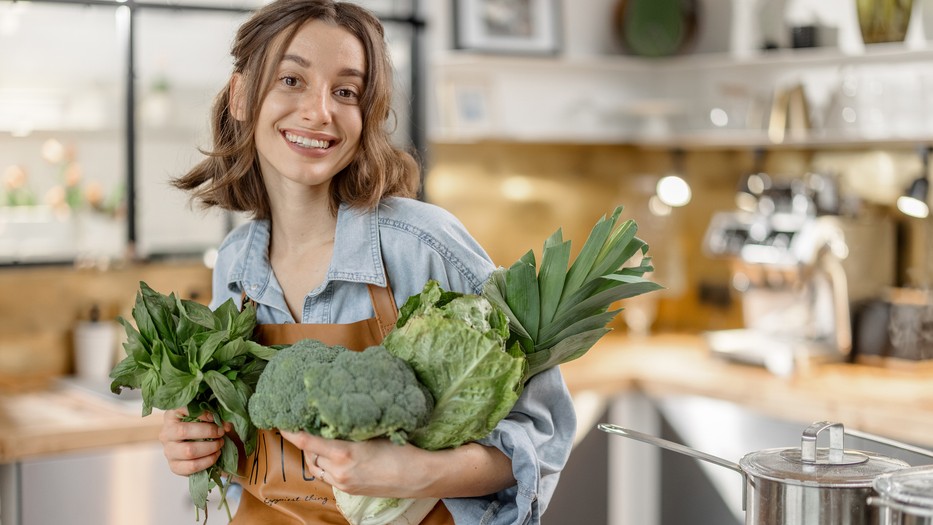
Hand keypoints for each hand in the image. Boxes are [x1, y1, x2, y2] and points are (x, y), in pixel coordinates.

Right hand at [159, 408, 229, 476]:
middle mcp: (166, 433)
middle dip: (207, 431)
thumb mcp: (209, 417)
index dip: (199, 413)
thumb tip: (225, 426)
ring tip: (220, 444)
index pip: (180, 409)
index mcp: (171, 416)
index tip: (214, 417)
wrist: (201, 446)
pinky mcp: (174, 466)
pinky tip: (215, 455)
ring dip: (209, 447)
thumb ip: (217, 417)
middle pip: (183, 431)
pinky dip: (208, 461)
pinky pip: (192, 466)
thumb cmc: (204, 426)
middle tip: (220, 432)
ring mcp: (168, 451)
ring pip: (188, 451)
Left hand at [280, 431, 430, 497]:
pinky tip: (334, 455)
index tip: (281, 421)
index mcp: (344, 452)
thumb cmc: (401, 449)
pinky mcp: (349, 490)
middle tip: (306, 425)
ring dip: (315, 454)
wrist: (418, 476)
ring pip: (317, 467)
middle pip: (310, 454)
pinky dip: (325, 465)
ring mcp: (343, 483)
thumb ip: (351, 426)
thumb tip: (333, 412)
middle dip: (306, 440)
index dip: (291, 431)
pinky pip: (327, 476)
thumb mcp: (374, 431)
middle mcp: (339, 470)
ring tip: (320, 440)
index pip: (307, 441)